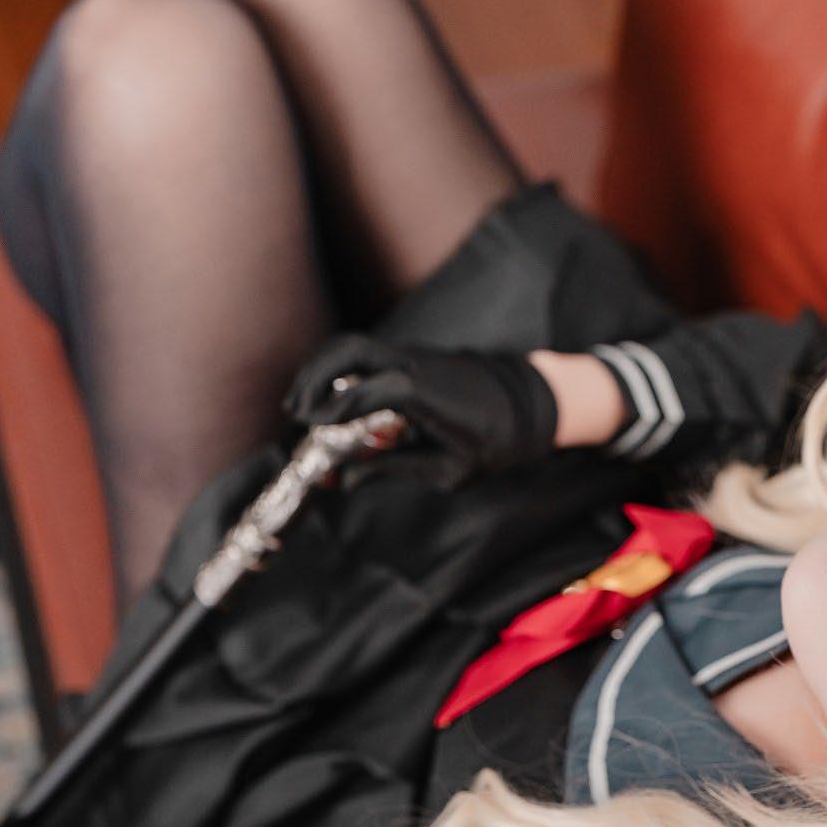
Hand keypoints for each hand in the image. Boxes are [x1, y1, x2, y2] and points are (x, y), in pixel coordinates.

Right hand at [284, 333, 558, 488]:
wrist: (532, 405)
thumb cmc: (497, 442)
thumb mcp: (448, 469)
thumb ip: (393, 470)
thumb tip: (346, 479)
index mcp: (422, 391)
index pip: (363, 392)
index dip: (331, 409)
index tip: (310, 427)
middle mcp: (414, 365)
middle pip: (350, 349)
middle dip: (314, 374)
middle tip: (294, 408)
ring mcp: (414, 356)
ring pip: (356, 346)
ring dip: (323, 368)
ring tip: (302, 403)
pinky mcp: (415, 359)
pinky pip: (369, 356)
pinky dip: (342, 371)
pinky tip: (331, 399)